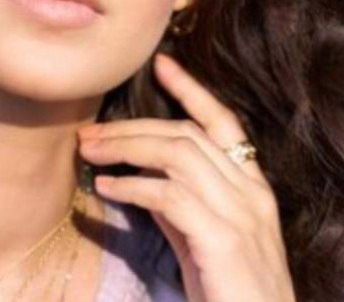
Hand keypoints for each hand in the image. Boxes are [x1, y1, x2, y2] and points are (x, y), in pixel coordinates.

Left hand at [77, 52, 295, 301]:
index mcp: (253, 189)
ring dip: (127, 148)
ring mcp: (241, 214)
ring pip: (179, 156)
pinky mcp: (223, 240)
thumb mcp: (205, 241)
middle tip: (90, 130)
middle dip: (134, 126)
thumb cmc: (232, 293)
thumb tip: (142, 179)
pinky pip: (171, 196)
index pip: (224, 123)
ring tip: (90, 151)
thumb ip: (180, 207)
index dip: (192, 90)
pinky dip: (134, 186)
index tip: (162, 64)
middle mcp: (252, 193)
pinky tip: (106, 187)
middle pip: (188, 136)